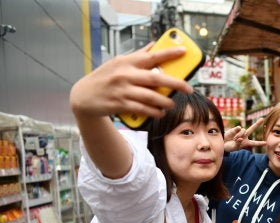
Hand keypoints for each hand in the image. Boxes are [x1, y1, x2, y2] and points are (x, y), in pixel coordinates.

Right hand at [69, 42, 193, 119]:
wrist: (84, 96)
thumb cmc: (105, 78)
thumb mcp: (119, 63)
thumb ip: (138, 56)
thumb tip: (155, 45)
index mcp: (127, 62)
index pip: (152, 55)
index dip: (169, 53)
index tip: (184, 51)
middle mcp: (125, 74)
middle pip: (155, 78)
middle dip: (176, 83)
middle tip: (189, 88)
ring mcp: (122, 90)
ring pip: (150, 96)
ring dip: (165, 101)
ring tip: (171, 103)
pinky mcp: (120, 104)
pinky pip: (142, 109)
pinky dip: (154, 112)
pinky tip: (160, 113)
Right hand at [223, 118, 265, 151]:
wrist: (222, 142)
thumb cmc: (229, 147)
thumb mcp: (234, 147)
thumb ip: (238, 143)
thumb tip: (240, 138)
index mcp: (246, 143)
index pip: (254, 143)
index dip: (260, 143)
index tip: (266, 143)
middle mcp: (244, 136)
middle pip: (251, 129)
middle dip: (257, 124)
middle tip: (262, 119)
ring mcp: (240, 132)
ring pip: (244, 131)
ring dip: (239, 135)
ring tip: (234, 139)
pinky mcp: (236, 129)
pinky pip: (239, 129)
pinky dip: (237, 133)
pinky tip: (233, 136)